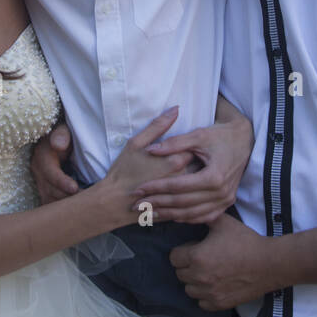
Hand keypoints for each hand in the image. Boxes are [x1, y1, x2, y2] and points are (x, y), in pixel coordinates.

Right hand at [31, 122, 76, 203]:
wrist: (60, 139)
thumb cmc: (66, 134)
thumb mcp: (63, 130)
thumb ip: (61, 135)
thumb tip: (58, 144)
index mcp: (42, 157)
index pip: (50, 174)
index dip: (62, 183)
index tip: (75, 188)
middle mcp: (38, 172)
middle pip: (50, 192)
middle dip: (67, 198)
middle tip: (87, 203)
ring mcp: (40, 183)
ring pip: (50, 201)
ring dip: (66, 206)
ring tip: (84, 208)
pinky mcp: (45, 191)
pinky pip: (51, 205)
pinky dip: (62, 210)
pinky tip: (77, 211)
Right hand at [99, 107, 194, 226]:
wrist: (113, 203)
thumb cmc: (123, 171)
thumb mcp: (136, 144)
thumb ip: (158, 126)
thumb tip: (176, 109)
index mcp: (175, 160)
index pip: (197, 146)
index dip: (196, 143)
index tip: (194, 142)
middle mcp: (182, 177)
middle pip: (202, 164)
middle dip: (201, 159)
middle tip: (199, 154)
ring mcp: (181, 193)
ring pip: (200, 182)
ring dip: (199, 175)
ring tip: (194, 170)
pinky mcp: (178, 207)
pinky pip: (194, 197)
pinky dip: (193, 191)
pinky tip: (187, 187)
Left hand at [135, 110, 253, 223]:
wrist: (245, 141)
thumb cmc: (221, 136)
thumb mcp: (198, 135)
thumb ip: (174, 143)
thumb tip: (150, 150)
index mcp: (214, 176)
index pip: (178, 186)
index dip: (156, 188)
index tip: (138, 189)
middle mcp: (221, 192)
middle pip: (182, 203)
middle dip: (157, 204)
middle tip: (136, 205)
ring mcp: (225, 200)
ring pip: (191, 214)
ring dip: (168, 215)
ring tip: (148, 213)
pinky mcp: (226, 203)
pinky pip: (203, 216)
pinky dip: (185, 218)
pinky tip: (170, 216)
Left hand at [170, 213, 275, 310]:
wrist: (269, 263)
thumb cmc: (246, 242)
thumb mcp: (224, 222)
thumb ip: (204, 218)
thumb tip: (191, 214)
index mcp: (197, 257)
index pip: (174, 257)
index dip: (183, 251)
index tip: (194, 248)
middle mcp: (199, 277)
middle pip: (180, 273)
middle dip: (188, 265)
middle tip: (203, 258)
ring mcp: (209, 292)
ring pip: (189, 289)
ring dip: (194, 281)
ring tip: (208, 272)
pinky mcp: (219, 303)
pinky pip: (201, 302)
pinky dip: (205, 295)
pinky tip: (215, 285)